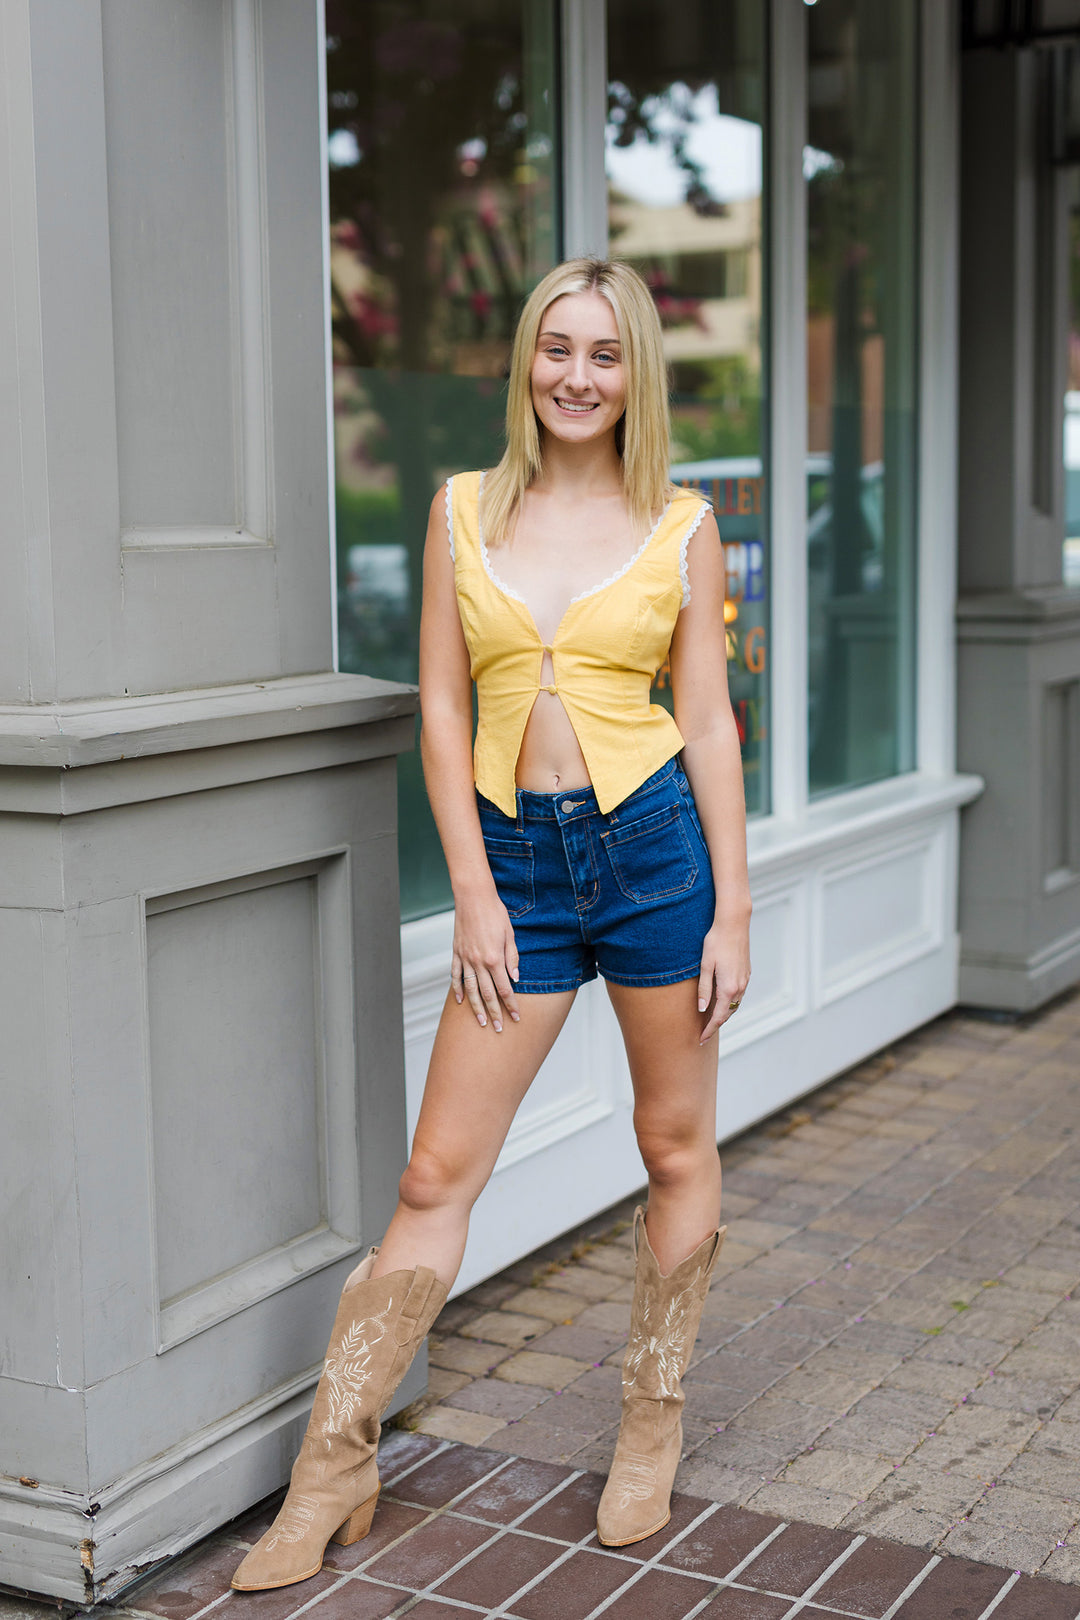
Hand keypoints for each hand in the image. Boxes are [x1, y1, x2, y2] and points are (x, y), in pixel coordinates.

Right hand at [450, 890, 520, 1031]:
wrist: (473, 897)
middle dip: (495, 1013)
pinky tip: (460, 1001)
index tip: (517, 1017)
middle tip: (499, 1028)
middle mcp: (478, 962)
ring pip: (470, 990)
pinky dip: (457, 990)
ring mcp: (465, 959)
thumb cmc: (494, 913)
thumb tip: (515, 978)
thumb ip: (512, 958)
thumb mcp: (510, 935)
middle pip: (488, 994)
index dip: (512, 1005)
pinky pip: (455, 976)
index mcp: (494, 958)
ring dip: (476, 1008)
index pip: (505, 989)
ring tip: (481, 1022)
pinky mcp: (456, 953)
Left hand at [697, 918, 750, 1043]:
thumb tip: (702, 1009)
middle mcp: (739, 987)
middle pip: (727, 1014)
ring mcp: (745, 980)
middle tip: (703, 1035)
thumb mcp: (705, 966)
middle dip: (715, 1026)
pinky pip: (738, 995)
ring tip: (710, 1022)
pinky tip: (721, 1003)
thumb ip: (704, 989)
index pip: (717, 1017)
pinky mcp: (746, 974)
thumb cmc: (716, 942)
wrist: (734, 924)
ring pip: (734, 1005)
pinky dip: (729, 1004)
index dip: (709, 1030)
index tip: (700, 1039)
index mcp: (728, 988)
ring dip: (723, 1015)